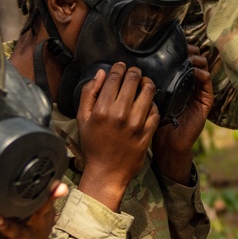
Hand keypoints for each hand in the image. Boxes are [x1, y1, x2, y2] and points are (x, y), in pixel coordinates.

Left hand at [0, 181, 68, 238]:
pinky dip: (6, 225)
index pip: (44, 189)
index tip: (46, 162)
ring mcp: (37, 230)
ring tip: (27, 192)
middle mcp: (43, 217)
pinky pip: (16, 232)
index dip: (46, 176)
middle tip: (51, 175)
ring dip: (35, 202)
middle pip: (47, 197)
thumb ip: (2, 201)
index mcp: (42, 209)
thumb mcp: (11, 217)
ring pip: (39, 211)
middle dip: (50, 186)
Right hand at [76, 62, 160, 210]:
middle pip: (133, 80)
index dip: (119, 67)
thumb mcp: (82, 119)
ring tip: (144, 83)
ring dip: (147, 83)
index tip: (121, 66)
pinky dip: (154, 103)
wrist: (106, 172)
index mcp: (102, 109)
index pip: (115, 77)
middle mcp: (120, 114)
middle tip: (134, 73)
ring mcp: (136, 124)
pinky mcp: (147, 133)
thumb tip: (100, 73)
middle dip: (134, 72)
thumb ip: (89, 93)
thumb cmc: (93, 145)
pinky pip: (156, 111)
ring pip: (148, 92)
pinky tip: (149, 103)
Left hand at [151, 45, 213, 184]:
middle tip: (182, 46)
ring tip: (188, 56)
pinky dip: (203, 74)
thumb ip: (143, 84)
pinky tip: (195, 72)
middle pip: (192, 59)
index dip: (177, 49)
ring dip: (196, 60)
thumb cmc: (153, 122)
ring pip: (202, 68)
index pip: (178, 59)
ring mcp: (197, 92)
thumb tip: (132, 65)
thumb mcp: (146, 99)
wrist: (166, 144)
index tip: (169, 43)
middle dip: (188, 51)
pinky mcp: (205, 101)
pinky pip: (207, 83)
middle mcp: (186, 84)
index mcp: (173, 81)